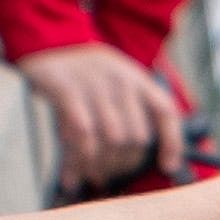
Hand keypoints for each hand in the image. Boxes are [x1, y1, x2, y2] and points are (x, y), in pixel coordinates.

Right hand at [21, 41, 186, 189]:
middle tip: (108, 175)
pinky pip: (82, 132)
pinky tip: (71, 174)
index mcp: (137, 79)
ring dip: (101, 165)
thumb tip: (151, 159)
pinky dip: (79, 158)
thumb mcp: (116, 82)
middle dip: (124, 163)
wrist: (47, 42)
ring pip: (112, 139)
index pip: (166, 112)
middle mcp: (120, 80)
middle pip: (137, 136)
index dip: (171, 142)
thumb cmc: (85, 74)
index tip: (168, 166)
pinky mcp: (66, 88)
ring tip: (91, 176)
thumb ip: (132, 112)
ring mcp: (94, 83)